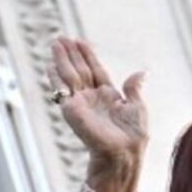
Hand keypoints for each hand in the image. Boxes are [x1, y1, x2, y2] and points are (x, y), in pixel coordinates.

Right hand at [49, 36, 147, 191]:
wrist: (123, 154)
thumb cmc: (133, 136)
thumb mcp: (138, 107)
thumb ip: (134, 89)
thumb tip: (142, 72)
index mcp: (110, 97)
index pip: (96, 71)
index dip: (88, 56)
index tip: (80, 41)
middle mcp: (93, 99)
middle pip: (80, 70)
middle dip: (72, 53)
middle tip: (62, 37)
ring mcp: (81, 104)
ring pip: (70, 76)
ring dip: (62, 59)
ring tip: (55, 42)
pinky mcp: (72, 110)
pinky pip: (61, 90)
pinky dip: (55, 78)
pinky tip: (50, 65)